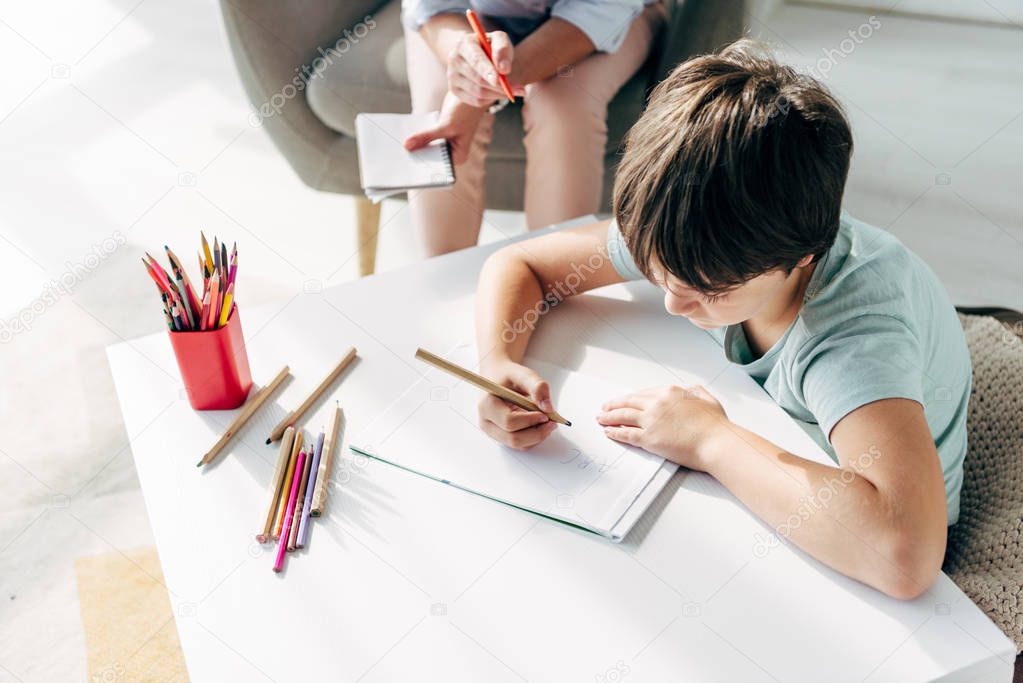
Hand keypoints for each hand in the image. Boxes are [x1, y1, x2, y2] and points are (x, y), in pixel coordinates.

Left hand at [404, 92, 485, 164]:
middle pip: (431, 157)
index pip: (438, 166)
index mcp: (458, 157)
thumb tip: (407, 146)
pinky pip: (425, 137)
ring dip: (416, 144)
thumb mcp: (445, 126)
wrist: (469, 94)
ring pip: (426, 147)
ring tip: (399, 145)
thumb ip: (426, 137)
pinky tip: (406, 134)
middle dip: (417, 153)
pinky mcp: (439, 134)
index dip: (423, 164)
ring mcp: (444, 143)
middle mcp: (451, 153)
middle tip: (399, 154)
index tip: (407, 163)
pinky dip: (418, 135)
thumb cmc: (465, 112)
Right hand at [447, 30, 521, 106]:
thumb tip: (504, 69)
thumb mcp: (500, 40)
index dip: (487, 70)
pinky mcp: (454, 90)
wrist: (479, 56)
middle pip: (478, 79)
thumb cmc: (491, 47)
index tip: (499, 80)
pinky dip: (490, 99)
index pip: (476, 60)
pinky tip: (496, 91)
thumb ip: (503, 48)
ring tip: (511, 90)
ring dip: (498, 93)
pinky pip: (476, 101)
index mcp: (463, 43)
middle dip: (500, 86)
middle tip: (521, 90)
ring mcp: (451, 76)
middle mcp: (453, 59)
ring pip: (479, 92)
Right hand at [477, 359, 558, 449]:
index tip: (545, 414)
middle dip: (537, 433)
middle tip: (552, 422)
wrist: (497, 377)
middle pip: (513, 439)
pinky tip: (539, 425)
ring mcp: (492, 431)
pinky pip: (520, 445)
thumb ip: (537, 387)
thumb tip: (548, 408)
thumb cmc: (507, 376)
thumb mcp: (523, 374)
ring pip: (518, 445)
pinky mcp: (501, 436)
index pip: (509, 421)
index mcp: (487, 405)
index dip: (530, 420)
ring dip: (537, 437)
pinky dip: (534, 438)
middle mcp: (486, 422)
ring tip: (547, 422)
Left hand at [597, 385, 729, 469]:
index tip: (625, 400)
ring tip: (600, 418)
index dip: (632, 398)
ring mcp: (651, 421)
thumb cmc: (716, 425)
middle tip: (604, 407)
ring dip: (609, 417)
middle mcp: (657, 403)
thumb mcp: (707, 399)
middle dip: (614, 404)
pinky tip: (608, 432)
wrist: (717, 442)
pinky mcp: (649, 439)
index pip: (644, 393)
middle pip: (629, 402)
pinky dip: (614, 432)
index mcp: (670, 392)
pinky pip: (626, 433)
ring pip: (623, 416)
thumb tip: (689, 390)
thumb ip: (695, 392)